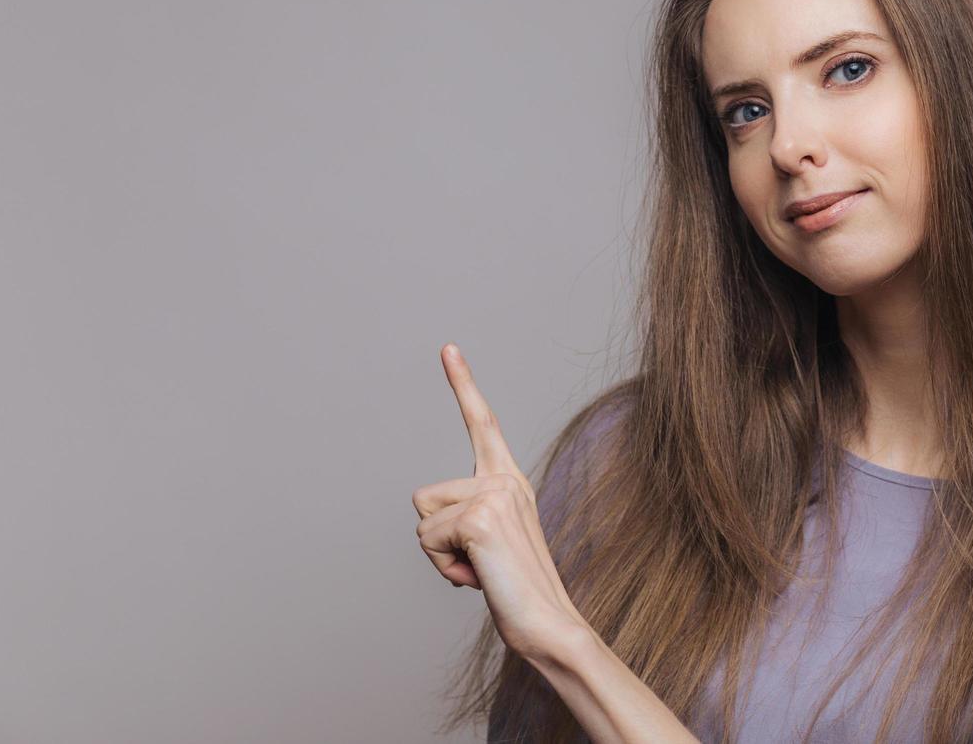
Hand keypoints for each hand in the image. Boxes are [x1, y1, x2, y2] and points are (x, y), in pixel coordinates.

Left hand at [412, 343, 587, 660]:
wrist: (549, 625)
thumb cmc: (518, 594)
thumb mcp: (489, 547)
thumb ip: (468, 520)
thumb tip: (431, 521)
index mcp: (511, 481)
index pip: (483, 423)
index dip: (463, 384)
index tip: (447, 347)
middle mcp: (505, 480)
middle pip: (425, 497)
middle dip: (437, 539)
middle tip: (479, 564)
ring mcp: (494, 494)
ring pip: (423, 519)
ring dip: (440, 556)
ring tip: (480, 571)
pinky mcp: (480, 517)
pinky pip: (427, 540)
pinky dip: (444, 569)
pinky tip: (479, 578)